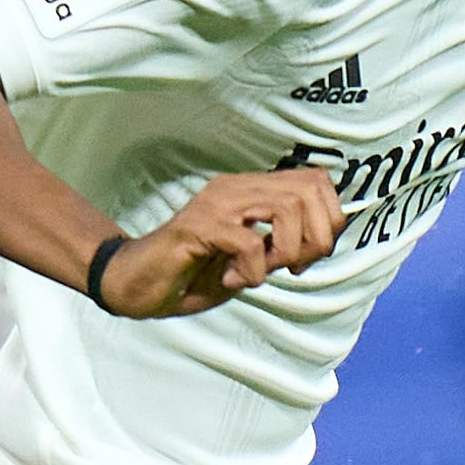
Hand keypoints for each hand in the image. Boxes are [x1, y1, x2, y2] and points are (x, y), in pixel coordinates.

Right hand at [96, 167, 345, 316]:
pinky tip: (232, 281)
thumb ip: (281, 245)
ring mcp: (217, 204)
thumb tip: (321, 242)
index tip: (308, 257)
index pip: (315, 181)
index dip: (328, 220)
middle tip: (293, 268)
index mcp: (251, 190)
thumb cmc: (193, 274)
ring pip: (285, 209)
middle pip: (308, 190)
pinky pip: (249, 242)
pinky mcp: (198, 227)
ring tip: (263, 272)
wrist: (137, 284)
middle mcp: (236, 188)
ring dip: (287, 251)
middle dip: (316, 238)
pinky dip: (252, 270)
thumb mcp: (251, 259)